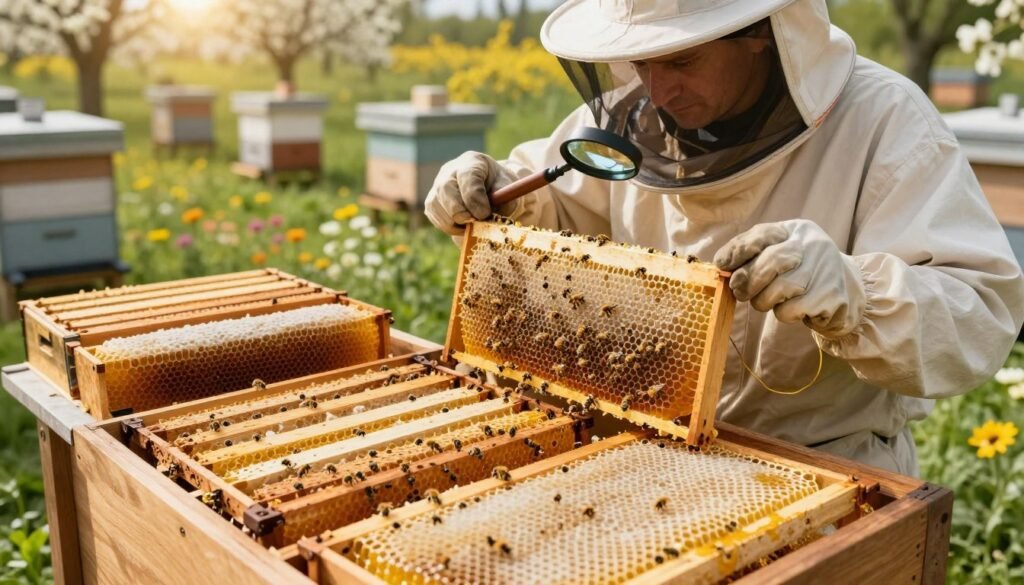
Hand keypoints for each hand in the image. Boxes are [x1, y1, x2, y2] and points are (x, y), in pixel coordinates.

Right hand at [424, 151, 512, 235]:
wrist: (488, 187)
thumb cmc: (499, 187)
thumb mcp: (509, 189)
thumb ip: (505, 200)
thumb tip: (489, 217)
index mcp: (472, 162)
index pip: (467, 177)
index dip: (475, 199)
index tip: (485, 214)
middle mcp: (450, 171)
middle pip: (446, 190)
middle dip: (461, 212)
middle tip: (476, 222)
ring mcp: (437, 186)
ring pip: (438, 208)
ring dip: (457, 223)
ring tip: (474, 223)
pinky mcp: (432, 203)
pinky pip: (437, 220)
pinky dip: (451, 228)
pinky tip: (465, 225)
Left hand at [713, 219, 866, 337]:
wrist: (849, 291)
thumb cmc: (802, 273)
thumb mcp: (780, 253)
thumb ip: (752, 255)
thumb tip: (721, 266)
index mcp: (797, 230)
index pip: (762, 234)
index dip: (738, 251)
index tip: (724, 266)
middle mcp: (814, 245)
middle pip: (770, 262)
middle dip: (748, 281)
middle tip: (740, 293)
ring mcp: (825, 269)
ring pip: (778, 289)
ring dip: (763, 301)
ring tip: (768, 301)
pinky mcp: (830, 296)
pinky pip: (790, 309)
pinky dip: (783, 313)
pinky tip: (792, 309)